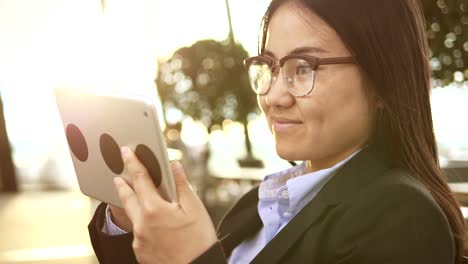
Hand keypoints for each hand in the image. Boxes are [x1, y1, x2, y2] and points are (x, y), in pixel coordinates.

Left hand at [113, 146, 217, 263]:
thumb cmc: (199, 239)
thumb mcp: (195, 208)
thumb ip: (181, 185)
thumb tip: (174, 165)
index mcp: (154, 209)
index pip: (140, 179)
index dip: (132, 163)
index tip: (126, 151)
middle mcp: (141, 224)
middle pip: (127, 199)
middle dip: (122, 186)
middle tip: (118, 176)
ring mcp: (138, 240)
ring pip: (133, 218)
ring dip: (135, 207)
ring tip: (141, 201)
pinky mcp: (140, 253)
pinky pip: (138, 234)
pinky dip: (143, 226)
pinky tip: (155, 226)